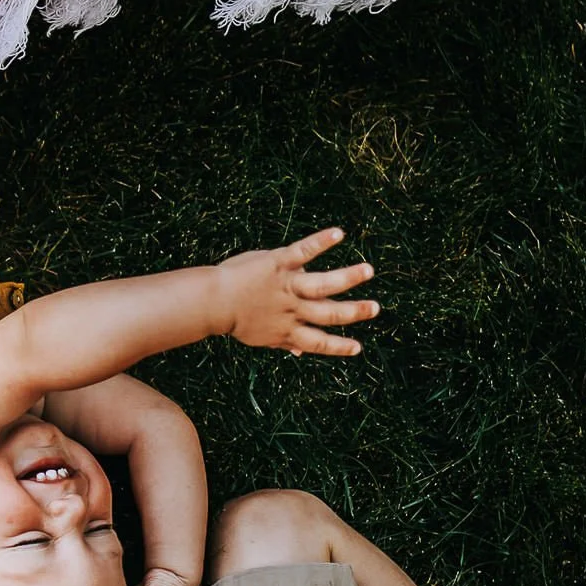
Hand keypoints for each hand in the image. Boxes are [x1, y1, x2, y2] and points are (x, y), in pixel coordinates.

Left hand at [215, 227, 378, 354]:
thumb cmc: (235, 316)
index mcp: (288, 329)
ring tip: (368, 270)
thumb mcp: (259, 335)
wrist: (209, 300)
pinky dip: (321, 242)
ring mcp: (286, 285)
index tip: (358, 348)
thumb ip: (283, 340)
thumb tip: (300, 351)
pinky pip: (303, 251)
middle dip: (353, 312)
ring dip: (347, 277)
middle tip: (375, 308)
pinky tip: (339, 233)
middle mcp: (291, 309)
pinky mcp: (278, 263)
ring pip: (322, 284)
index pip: (318, 342)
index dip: (338, 347)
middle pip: (328, 314)